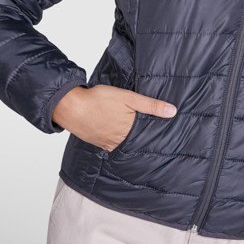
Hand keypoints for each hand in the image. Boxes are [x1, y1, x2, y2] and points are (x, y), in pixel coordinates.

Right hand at [52, 84, 177, 151]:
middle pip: (137, 142)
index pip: (148, 136)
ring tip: (139, 137)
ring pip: (125, 145)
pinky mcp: (99, 143)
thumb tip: (172, 112)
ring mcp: (108, 144)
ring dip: (131, 142)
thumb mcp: (128, 97)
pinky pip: (112, 146)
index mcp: (130, 130)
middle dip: (145, 140)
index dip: (157, 135)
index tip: (168, 137)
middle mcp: (120, 141)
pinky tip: (120, 137)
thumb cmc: (99, 99)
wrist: (71, 107)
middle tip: (157, 140)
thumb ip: (150, 105)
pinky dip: (119, 143)